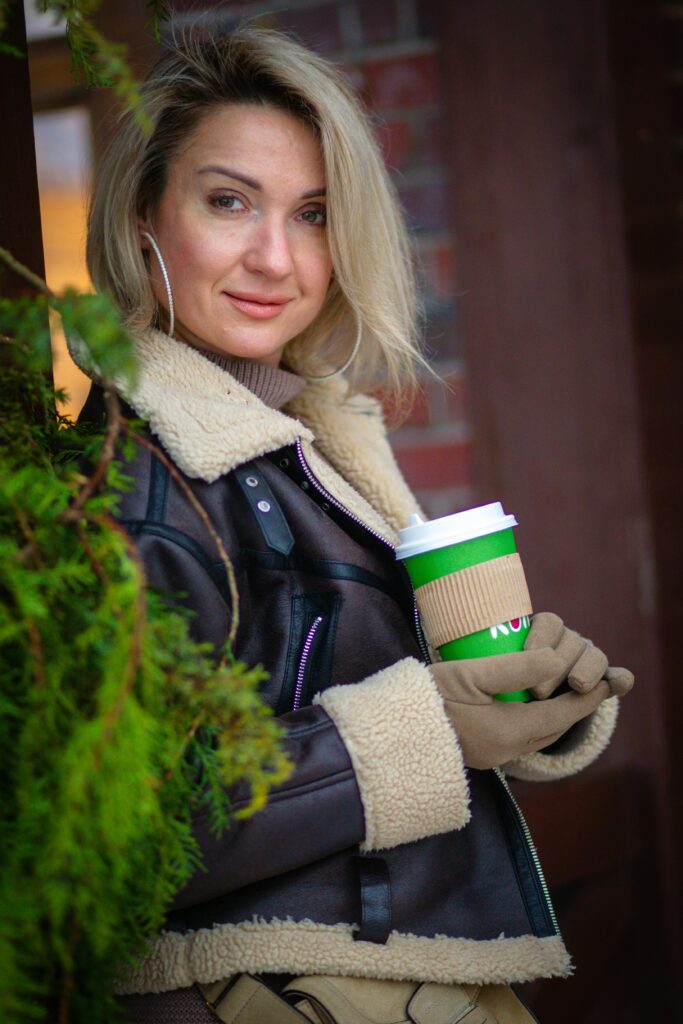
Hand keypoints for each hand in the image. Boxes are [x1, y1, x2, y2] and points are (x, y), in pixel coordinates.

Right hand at [430, 612, 633, 768]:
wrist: (388, 732)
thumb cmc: (426, 697)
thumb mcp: (471, 674)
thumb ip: (515, 667)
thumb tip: (555, 660)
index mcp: (509, 732)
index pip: (561, 714)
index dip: (587, 697)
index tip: (607, 681)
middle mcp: (506, 750)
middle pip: (553, 727)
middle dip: (574, 706)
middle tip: (589, 683)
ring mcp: (490, 755)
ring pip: (536, 734)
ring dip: (553, 714)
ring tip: (562, 691)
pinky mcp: (477, 753)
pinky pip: (518, 736)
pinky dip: (532, 720)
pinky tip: (524, 703)